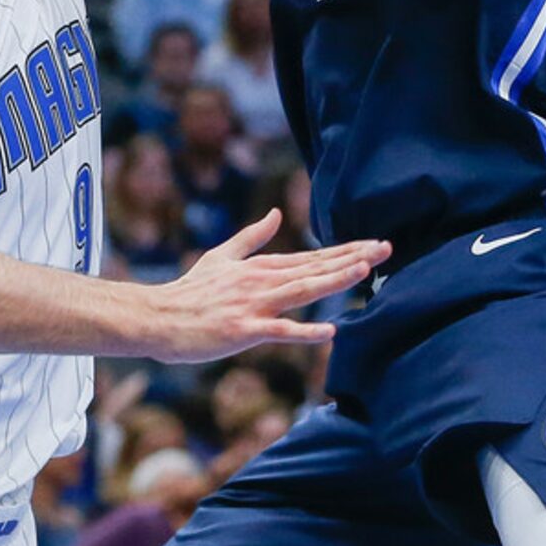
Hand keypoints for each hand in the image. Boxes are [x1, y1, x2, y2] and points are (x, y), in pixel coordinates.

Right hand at [140, 209, 389, 362]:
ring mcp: (254, 305)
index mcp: (261, 267)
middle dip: (353, 258)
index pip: (312, 257)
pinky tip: (329, 331)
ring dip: (335, 280)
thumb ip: (252, 236)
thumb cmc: (190, 290)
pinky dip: (304, 331)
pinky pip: (279, 331)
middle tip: (387, 249)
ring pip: (302, 290)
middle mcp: (262, 281)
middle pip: (315, 268)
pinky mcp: (243, 330)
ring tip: (365, 271)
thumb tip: (276, 213)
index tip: (375, 245)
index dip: (346, 251)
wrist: (159, 316)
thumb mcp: (222, 255)